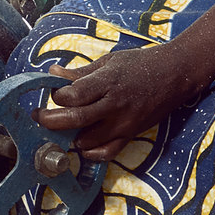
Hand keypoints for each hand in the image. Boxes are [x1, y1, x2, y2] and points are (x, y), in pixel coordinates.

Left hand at [36, 44, 204, 162]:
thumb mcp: (109, 62)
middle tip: (39, 117)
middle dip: (51, 120)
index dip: (57, 97)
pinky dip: (90, 152)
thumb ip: (80, 72)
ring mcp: (124, 123)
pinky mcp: (131, 135)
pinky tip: (81, 143)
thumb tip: (52, 73)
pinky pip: (107, 152)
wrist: (175, 74)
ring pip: (88, 140)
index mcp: (108, 82)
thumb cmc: (140, 64)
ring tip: (61, 127)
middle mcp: (115, 105)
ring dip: (69, 136)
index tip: (52, 93)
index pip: (74, 95)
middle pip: (75, 120)